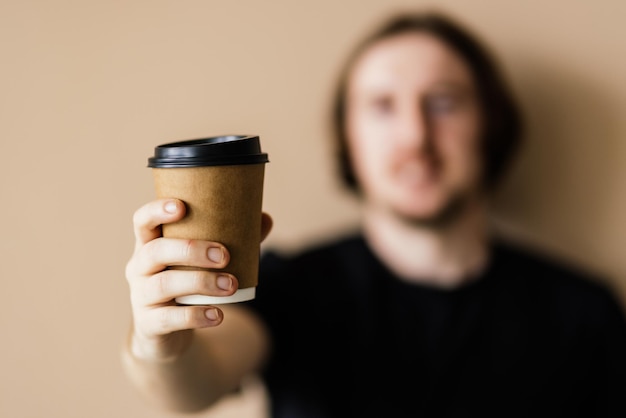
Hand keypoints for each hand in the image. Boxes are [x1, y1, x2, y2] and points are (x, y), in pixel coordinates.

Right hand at [125, 198, 272, 360]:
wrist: (168, 332)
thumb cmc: (188, 283)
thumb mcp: (202, 262)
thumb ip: (233, 240)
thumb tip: (265, 219)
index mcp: (150, 245)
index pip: (142, 221)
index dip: (156, 211)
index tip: (181, 206)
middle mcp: (139, 268)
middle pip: (156, 251)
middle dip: (191, 249)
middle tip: (225, 255)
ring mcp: (141, 297)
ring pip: (164, 284)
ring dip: (202, 282)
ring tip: (231, 285)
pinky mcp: (149, 324)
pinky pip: (169, 319)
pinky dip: (196, 316)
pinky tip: (217, 315)